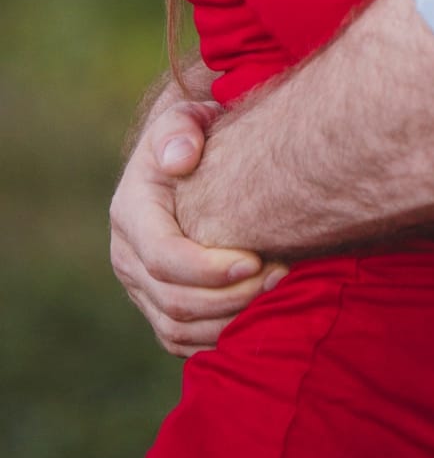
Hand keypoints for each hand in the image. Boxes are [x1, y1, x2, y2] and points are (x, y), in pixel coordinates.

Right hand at [110, 98, 283, 355]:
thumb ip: (181, 129)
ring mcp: (140, 287)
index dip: (209, 268)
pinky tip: (260, 316)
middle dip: (230, 296)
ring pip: (178, 327)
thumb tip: (180, 158)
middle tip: (281, 275)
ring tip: (278, 290)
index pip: (163, 257)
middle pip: (174, 300)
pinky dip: (220, 337)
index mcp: (131, 213)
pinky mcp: (158, 306)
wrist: (190, 158)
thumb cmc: (196, 134)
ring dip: (230, 319)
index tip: (256, 260)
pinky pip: (183, 340)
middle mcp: (128, 256)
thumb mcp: (186, 117)